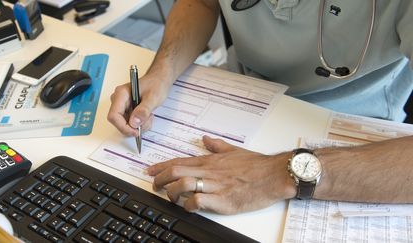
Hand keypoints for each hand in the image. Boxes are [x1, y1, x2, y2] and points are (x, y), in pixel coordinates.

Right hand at [108, 72, 170, 135]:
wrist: (160, 80)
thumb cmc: (156, 84)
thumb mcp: (153, 97)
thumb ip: (144, 110)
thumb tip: (134, 123)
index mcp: (121, 94)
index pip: (113, 116)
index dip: (123, 127)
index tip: (135, 131)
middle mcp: (119, 100)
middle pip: (119, 122)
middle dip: (134, 126)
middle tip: (148, 120)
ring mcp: (122, 106)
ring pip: (125, 125)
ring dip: (139, 125)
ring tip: (149, 115)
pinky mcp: (127, 110)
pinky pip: (130, 123)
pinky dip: (140, 124)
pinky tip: (147, 116)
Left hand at [147, 136, 296, 214]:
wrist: (274, 175)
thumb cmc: (257, 165)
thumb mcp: (234, 150)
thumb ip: (217, 145)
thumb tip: (206, 138)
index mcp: (211, 161)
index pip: (180, 161)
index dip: (161, 166)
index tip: (149, 170)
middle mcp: (210, 171)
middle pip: (176, 171)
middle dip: (160, 178)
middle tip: (154, 185)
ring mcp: (215, 185)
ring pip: (183, 184)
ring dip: (171, 192)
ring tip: (170, 198)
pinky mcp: (223, 200)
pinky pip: (198, 200)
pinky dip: (189, 204)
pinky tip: (189, 207)